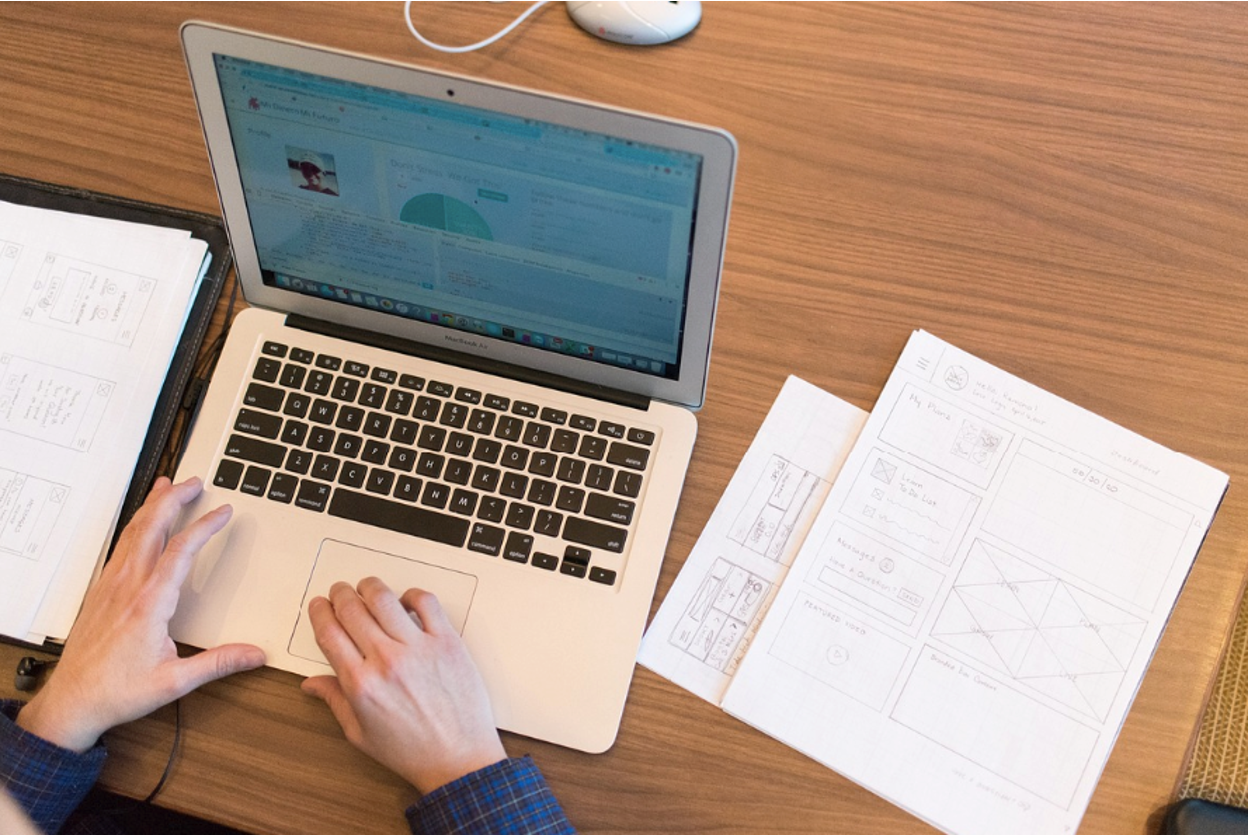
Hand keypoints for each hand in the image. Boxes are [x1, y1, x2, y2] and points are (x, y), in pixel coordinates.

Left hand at [17, 477, 265, 751]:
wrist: (72, 701)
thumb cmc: (117, 691)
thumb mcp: (175, 681)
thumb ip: (218, 664)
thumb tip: (253, 654)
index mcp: (149, 604)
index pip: (180, 551)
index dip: (204, 527)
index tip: (222, 512)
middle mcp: (127, 588)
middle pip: (151, 528)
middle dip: (174, 500)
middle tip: (194, 483)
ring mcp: (110, 586)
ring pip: (132, 533)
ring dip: (151, 506)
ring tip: (167, 488)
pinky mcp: (100, 592)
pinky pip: (119, 547)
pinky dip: (135, 525)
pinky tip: (140, 525)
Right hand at [301, 578, 506, 793]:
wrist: (458, 759)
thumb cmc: (413, 751)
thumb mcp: (361, 734)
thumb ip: (335, 701)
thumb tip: (312, 683)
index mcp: (360, 683)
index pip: (329, 632)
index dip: (319, 612)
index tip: (319, 606)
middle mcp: (386, 660)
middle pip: (352, 609)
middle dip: (340, 595)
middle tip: (340, 592)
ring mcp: (418, 648)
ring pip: (384, 598)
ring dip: (370, 587)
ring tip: (367, 588)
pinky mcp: (447, 642)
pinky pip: (426, 602)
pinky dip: (411, 594)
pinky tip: (405, 601)